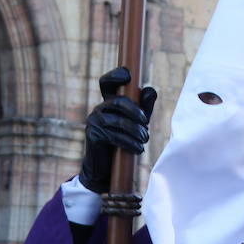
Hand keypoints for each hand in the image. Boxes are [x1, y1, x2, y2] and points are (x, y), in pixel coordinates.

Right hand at [79, 67, 156, 193]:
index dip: (114, 75)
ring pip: (119, 120)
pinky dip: (130, 143)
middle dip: (136, 111)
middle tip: (147, 123)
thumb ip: (144, 107)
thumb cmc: (123, 141)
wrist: (106, 169)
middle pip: (118, 101)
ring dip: (136, 131)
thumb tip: (151, 90)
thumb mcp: (137, 123)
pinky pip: (114, 135)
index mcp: (108, 102)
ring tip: (145, 140)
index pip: (107, 83)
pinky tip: (138, 149)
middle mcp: (99, 108)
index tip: (128, 75)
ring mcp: (93, 121)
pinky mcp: (93, 135)